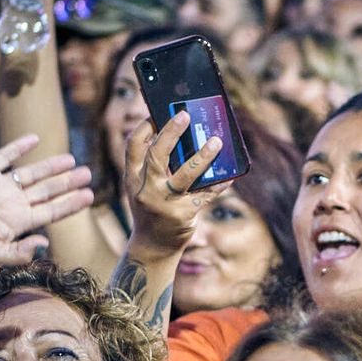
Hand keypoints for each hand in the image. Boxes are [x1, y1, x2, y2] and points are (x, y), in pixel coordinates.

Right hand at [0, 135, 93, 266]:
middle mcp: (11, 203)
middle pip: (46, 191)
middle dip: (67, 183)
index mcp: (17, 223)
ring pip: (30, 173)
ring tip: (71, 159)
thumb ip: (18, 253)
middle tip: (89, 174)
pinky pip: (3, 157)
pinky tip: (34, 138)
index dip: (70, 204)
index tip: (90, 196)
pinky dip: (18, 147)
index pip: (50, 212)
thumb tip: (44, 244)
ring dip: (50, 166)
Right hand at [122, 111, 231, 261]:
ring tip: (216, 142)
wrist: (153, 246)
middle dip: (170, 132)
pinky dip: (219, 184)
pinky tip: (229, 176)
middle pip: (157, 155)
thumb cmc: (152, 208)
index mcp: (132, 178)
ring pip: (185, 175)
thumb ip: (156, 167)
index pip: (133, 147)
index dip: (144, 128)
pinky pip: (205, 195)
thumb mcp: (144, 187)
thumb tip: (184, 138)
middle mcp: (145, 189)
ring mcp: (164, 203)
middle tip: (185, 115)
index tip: (155, 114)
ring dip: (203, 156)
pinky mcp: (182, 215)